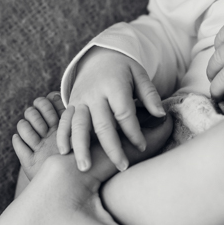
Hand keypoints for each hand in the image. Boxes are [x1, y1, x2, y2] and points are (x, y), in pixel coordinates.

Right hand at [59, 48, 165, 171]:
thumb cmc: (123, 69)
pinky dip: (62, 136)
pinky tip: (64, 152)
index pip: (124, 113)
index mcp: (114, 85)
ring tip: (86, 168)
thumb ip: (149, 95)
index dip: (134, 132)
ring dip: (81, 147)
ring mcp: (80, 99)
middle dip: (112, 148)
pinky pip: (64, 121)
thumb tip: (161, 115)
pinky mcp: (71, 104)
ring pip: (79, 125)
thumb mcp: (139, 75)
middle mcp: (94, 93)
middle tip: (122, 167)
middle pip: (102, 124)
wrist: (98, 56)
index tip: (142, 146)